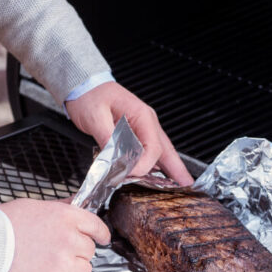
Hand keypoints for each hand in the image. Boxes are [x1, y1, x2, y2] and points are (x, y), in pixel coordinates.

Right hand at [0, 199, 109, 271]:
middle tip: (62, 255)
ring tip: (57, 270)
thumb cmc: (3, 222)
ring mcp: (60, 262)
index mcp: (65, 217)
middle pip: (89, 251)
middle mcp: (68, 239)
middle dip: (79, 254)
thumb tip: (75, 205)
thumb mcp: (35, 206)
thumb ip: (59, 209)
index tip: (102, 239)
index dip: (101, 234)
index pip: (96, 226)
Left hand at [66, 82, 193, 185]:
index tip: (132, 175)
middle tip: (187, 185)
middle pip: (166, 149)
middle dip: (176, 168)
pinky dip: (158, 164)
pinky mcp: (135, 133)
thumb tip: (115, 159)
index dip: (144, 165)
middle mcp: (147, 122)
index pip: (152, 147)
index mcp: (141, 116)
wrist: (84, 86)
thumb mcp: (95, 116)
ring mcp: (143, 128)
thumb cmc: (90, 96)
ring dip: (171, 167)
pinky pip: (150, 150)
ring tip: (180, 184)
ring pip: (161, 151)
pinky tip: (160, 176)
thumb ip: (107, 138)